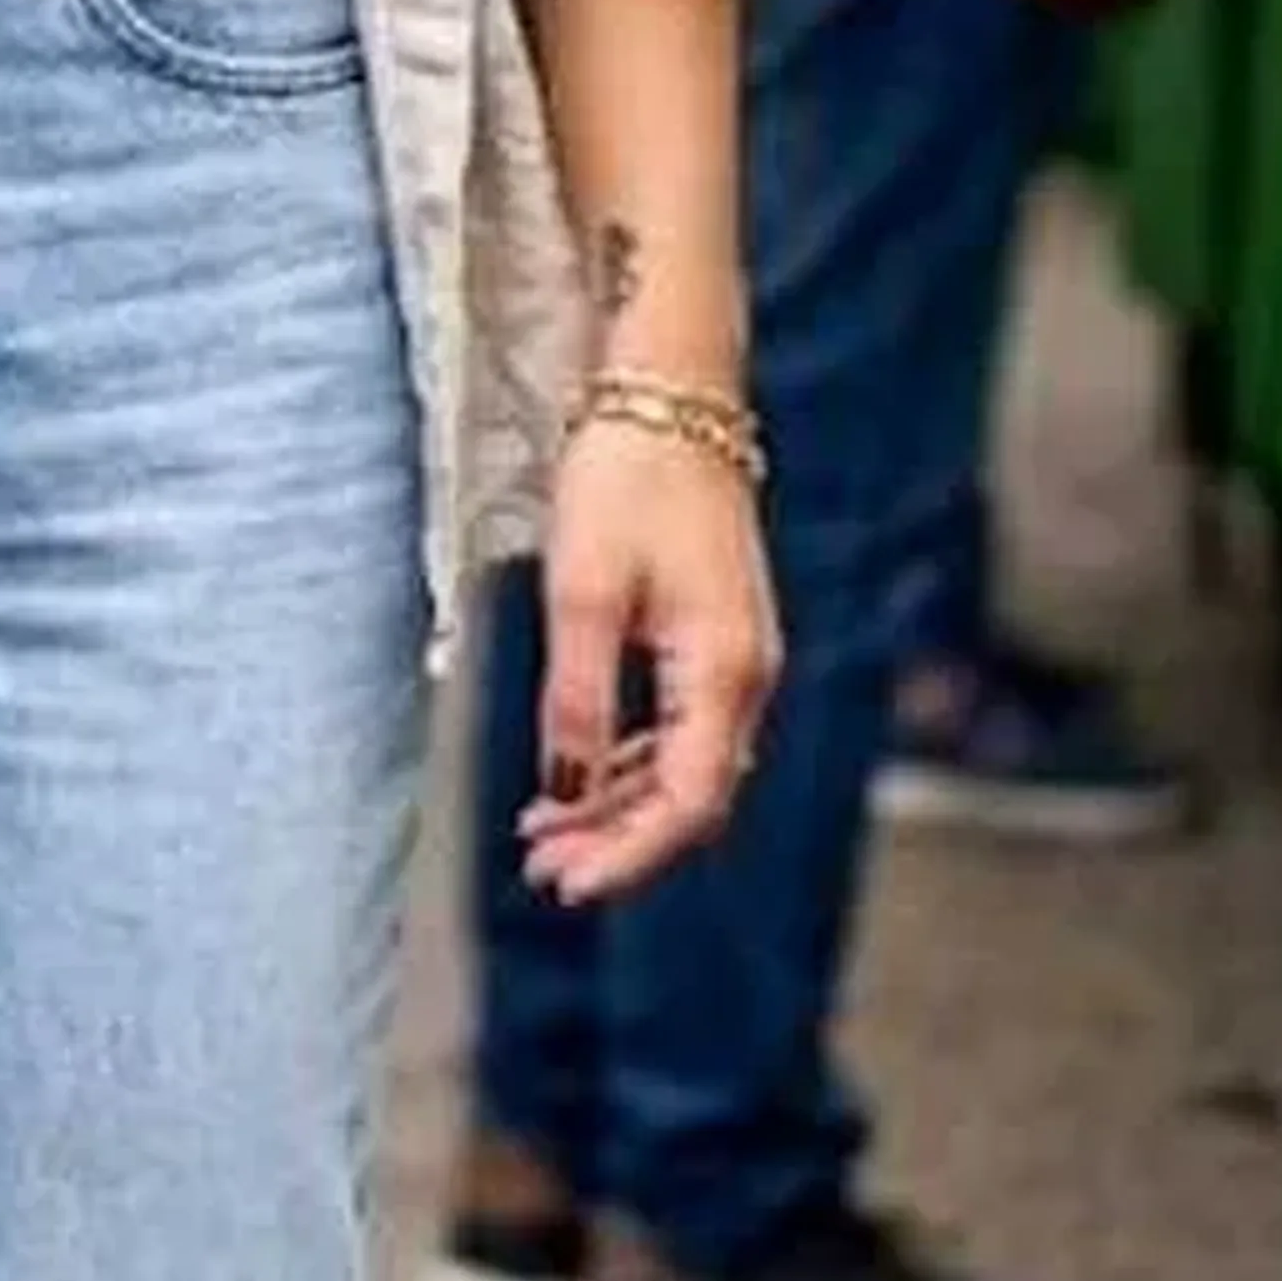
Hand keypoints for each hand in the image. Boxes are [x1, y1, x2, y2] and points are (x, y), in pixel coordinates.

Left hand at [520, 415, 781, 906]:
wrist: (671, 395)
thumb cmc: (628, 476)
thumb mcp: (581, 593)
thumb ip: (576, 698)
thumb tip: (565, 787)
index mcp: (724, 668)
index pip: (688, 801)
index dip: (628, 856)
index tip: (565, 885)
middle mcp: (745, 674)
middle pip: (689, 800)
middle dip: (615, 845)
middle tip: (537, 871)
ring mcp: (734, 661)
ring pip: (679, 772)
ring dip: (612, 813)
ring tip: (536, 837)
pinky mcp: (711, 646)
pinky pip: (674, 735)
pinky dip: (621, 770)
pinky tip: (567, 786)